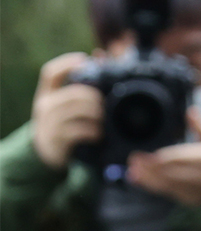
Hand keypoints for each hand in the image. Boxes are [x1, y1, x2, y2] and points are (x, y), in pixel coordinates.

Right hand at [32, 53, 103, 168]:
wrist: (45, 153)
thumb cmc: (62, 124)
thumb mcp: (63, 106)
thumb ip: (79, 86)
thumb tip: (100, 56)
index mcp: (47, 94)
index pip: (50, 73)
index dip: (67, 63)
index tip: (85, 59)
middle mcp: (45, 106)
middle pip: (74, 93)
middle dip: (94, 97)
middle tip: (104, 104)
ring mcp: (49, 123)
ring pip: (78, 111)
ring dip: (96, 115)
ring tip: (102, 120)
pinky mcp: (57, 139)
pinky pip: (79, 131)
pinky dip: (93, 131)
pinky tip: (98, 134)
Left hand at [126, 107, 200, 206]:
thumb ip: (200, 127)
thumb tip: (190, 112)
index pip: (180, 160)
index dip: (159, 159)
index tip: (142, 156)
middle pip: (172, 174)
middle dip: (150, 169)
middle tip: (133, 161)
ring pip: (170, 185)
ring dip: (150, 179)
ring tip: (132, 172)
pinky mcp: (197, 200)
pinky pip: (173, 193)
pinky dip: (156, 187)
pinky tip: (142, 180)